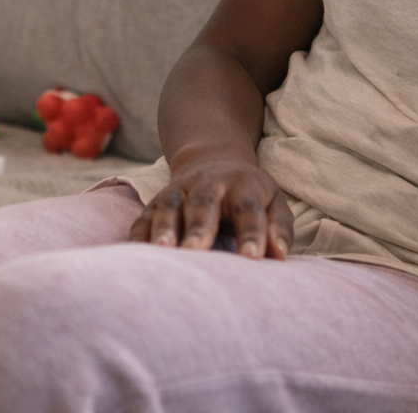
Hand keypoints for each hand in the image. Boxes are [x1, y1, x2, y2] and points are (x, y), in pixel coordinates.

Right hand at [129, 148, 292, 259]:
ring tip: (162, 250)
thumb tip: (280, 257)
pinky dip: (139, 235)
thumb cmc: (249, 193)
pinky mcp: (156, 202)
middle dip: (198, 228)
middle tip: (195, 251)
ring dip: (164, 227)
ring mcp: (178, 191)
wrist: (212, 160)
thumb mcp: (273, 202)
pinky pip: (144, 218)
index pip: (248, 209)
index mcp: (242, 185)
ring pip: (169, 207)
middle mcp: (208, 184)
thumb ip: (278, 228)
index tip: (252, 258)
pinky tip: (137, 256)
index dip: (251, 232)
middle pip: (203, 204)